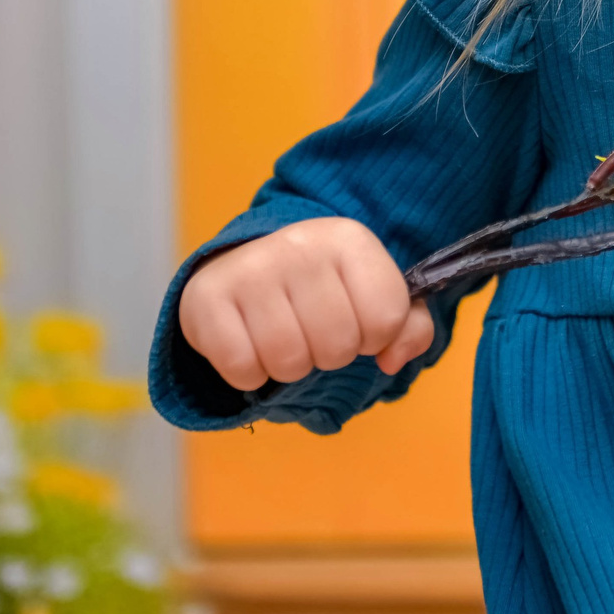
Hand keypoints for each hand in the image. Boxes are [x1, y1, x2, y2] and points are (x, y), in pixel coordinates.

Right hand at [177, 217, 434, 392]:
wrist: (240, 264)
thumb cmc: (318, 288)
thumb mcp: (373, 295)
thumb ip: (408, 326)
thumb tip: (392, 359)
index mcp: (349, 239)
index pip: (386, 319)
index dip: (374, 337)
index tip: (355, 321)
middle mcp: (299, 244)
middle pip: (337, 347)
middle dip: (329, 355)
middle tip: (312, 332)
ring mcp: (250, 268)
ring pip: (290, 362)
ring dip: (289, 367)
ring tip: (282, 338)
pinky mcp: (206, 297)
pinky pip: (242, 369)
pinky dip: (249, 375)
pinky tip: (249, 345)